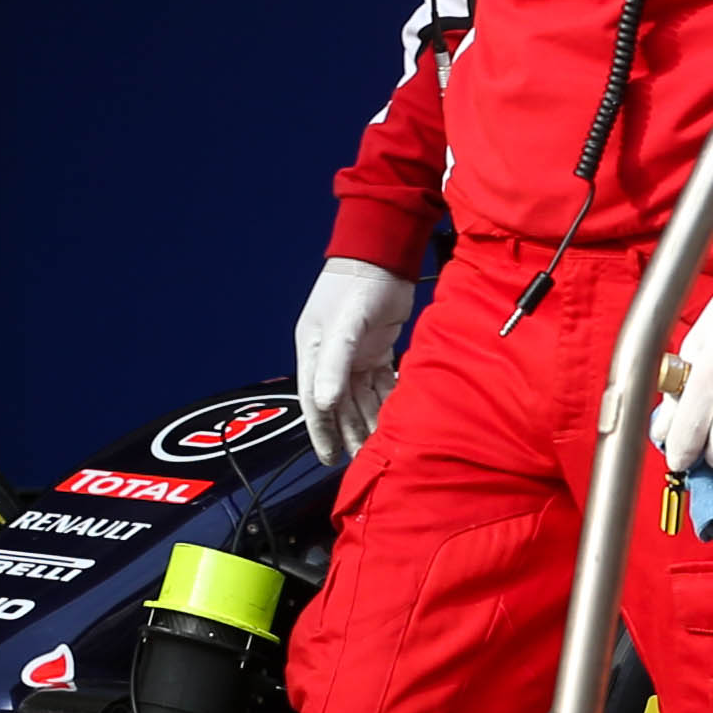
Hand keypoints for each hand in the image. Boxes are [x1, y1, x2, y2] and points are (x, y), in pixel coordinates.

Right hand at [296, 259, 413, 465]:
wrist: (382, 254)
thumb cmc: (356, 285)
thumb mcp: (343, 325)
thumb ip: (333, 364)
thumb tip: (323, 404)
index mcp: (314, 353)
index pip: (314, 402)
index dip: (321, 431)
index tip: (330, 458)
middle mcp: (333, 357)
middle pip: (340, 403)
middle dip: (351, 430)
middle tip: (366, 458)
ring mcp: (356, 353)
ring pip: (362, 395)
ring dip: (371, 418)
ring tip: (383, 443)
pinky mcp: (378, 347)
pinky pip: (381, 381)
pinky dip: (387, 397)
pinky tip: (398, 414)